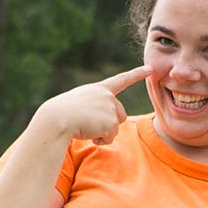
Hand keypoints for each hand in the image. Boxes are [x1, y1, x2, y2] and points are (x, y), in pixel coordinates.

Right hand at [27, 66, 149, 144]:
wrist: (57, 118)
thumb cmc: (61, 113)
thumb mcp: (77, 104)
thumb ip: (93, 107)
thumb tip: (101, 124)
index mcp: (98, 89)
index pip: (121, 80)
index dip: (137, 74)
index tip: (151, 68)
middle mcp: (107, 96)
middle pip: (120, 115)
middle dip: (109, 124)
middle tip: (88, 123)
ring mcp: (111, 108)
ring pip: (115, 127)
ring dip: (103, 132)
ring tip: (86, 126)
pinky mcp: (111, 122)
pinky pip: (110, 138)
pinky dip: (100, 139)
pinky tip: (88, 132)